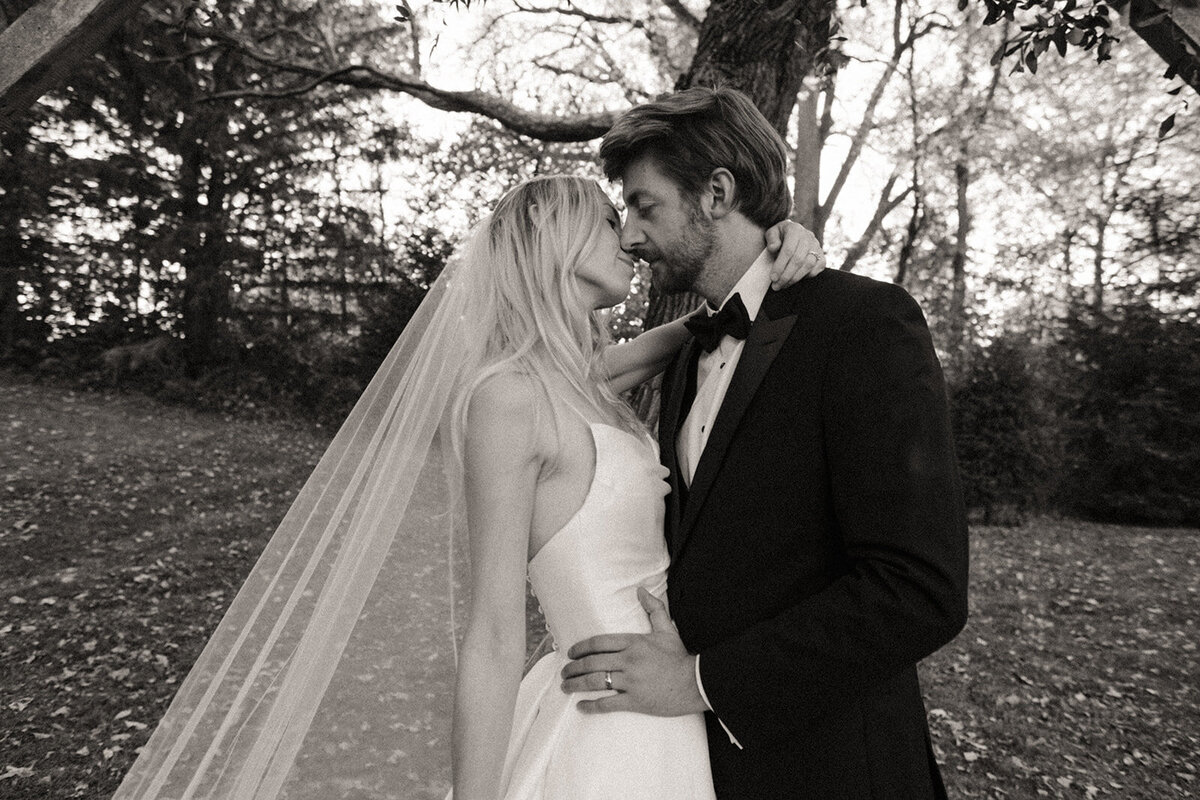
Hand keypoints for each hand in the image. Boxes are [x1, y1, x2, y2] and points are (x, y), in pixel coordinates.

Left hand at [560, 587, 706, 715]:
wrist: (695, 683)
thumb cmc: (679, 657)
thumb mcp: (666, 629)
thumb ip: (653, 608)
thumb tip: (640, 590)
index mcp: (633, 642)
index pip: (599, 643)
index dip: (581, 648)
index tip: (571, 653)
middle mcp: (629, 661)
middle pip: (592, 662)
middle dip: (573, 668)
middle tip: (564, 672)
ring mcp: (631, 682)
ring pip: (596, 682)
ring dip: (576, 684)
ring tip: (566, 686)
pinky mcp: (635, 701)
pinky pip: (608, 703)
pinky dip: (591, 705)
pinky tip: (581, 706)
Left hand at [765, 219, 825, 289]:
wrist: (792, 234)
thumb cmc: (780, 236)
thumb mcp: (772, 233)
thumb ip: (771, 239)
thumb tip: (774, 248)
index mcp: (795, 230)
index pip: (788, 250)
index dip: (780, 265)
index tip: (773, 277)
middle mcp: (808, 237)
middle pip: (799, 260)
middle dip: (786, 275)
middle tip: (777, 286)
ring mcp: (817, 246)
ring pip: (808, 265)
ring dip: (795, 278)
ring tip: (783, 285)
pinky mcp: (822, 256)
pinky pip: (816, 269)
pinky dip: (806, 277)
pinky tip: (794, 280)